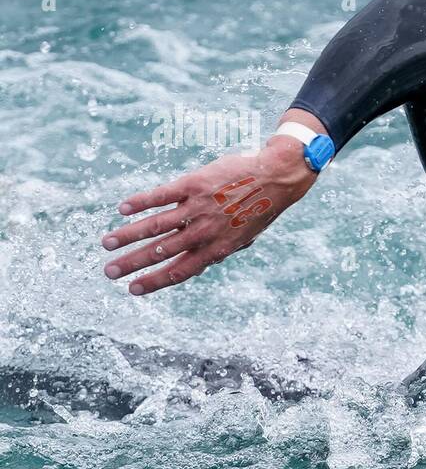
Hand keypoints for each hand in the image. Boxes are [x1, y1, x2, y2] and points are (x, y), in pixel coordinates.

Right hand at [102, 137, 317, 294]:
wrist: (275, 178)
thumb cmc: (260, 208)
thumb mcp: (244, 237)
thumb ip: (220, 250)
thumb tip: (199, 265)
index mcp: (217, 248)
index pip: (180, 271)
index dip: (155, 282)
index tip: (133, 290)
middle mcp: (205, 232)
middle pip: (161, 251)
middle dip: (132, 263)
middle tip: (108, 272)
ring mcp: (198, 208)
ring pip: (155, 225)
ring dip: (128, 235)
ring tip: (106, 243)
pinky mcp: (194, 185)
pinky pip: (162, 195)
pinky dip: (141, 202)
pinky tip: (123, 209)